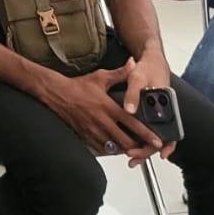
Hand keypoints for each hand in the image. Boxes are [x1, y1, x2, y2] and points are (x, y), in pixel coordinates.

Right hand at [38, 60, 163, 159]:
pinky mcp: (85, 136)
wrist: (56, 93)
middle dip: (137, 147)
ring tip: (132, 148)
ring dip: (124, 149)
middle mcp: (102, 122)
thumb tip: (133, 63)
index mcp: (109, 108)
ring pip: (113, 148)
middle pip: (125, 142)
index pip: (133, 124)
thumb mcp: (101, 77)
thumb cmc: (78, 86)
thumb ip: (120, 73)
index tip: (157, 141)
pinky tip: (115, 146)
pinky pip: (101, 149)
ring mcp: (93, 131)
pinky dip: (110, 150)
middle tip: (146, 148)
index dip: (147, 135)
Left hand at [123, 51, 176, 163]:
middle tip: (133, 157)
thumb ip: (133, 94)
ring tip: (131, 157)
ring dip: (142, 147)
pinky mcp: (149, 115)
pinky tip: (130, 145)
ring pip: (152, 137)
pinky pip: (147, 130)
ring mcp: (157, 115)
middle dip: (147, 150)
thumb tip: (129, 110)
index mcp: (167, 106)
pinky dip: (139, 139)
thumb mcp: (137, 78)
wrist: (150, 61)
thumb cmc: (147, 69)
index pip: (171, 131)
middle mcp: (164, 114)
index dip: (166, 145)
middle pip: (160, 139)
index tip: (160, 154)